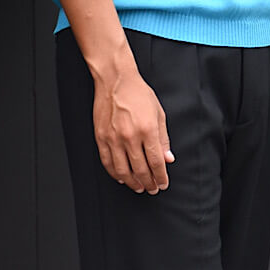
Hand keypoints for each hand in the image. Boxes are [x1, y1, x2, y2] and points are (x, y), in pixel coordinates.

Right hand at [92, 67, 173, 192]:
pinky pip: (107, 162)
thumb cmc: (138, 94)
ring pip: (123, 170)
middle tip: (152, 189)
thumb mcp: (158, 114)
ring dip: (132, 182)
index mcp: (147, 130)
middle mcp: (130, 136)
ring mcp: (113, 138)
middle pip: (140, 169)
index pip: (156, 162)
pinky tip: (121, 177)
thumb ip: (163, 139)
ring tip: (139, 187)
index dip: (161, 177)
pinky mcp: (101, 137)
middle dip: (149, 183)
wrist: (115, 80)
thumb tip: (168, 159)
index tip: (163, 184)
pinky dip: (115, 173)